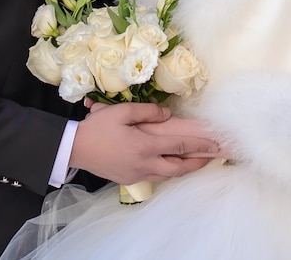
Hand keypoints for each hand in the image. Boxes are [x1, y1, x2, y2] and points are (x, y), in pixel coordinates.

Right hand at [69, 102, 220, 184]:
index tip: (216, 142)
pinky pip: (155, 177)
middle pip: (179, 167)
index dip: (200, 144)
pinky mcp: (128, 179)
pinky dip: (167, 172)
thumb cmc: (96, 128)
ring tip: (195, 161)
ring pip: (168, 175)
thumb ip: (147, 112)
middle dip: (198, 161)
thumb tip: (167, 115)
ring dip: (183, 168)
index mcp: (144, 146)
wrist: (74, 149)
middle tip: (212, 155)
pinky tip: (169, 165)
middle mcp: (144, 164)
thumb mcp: (121, 112)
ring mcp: (137, 174)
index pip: (179, 145)